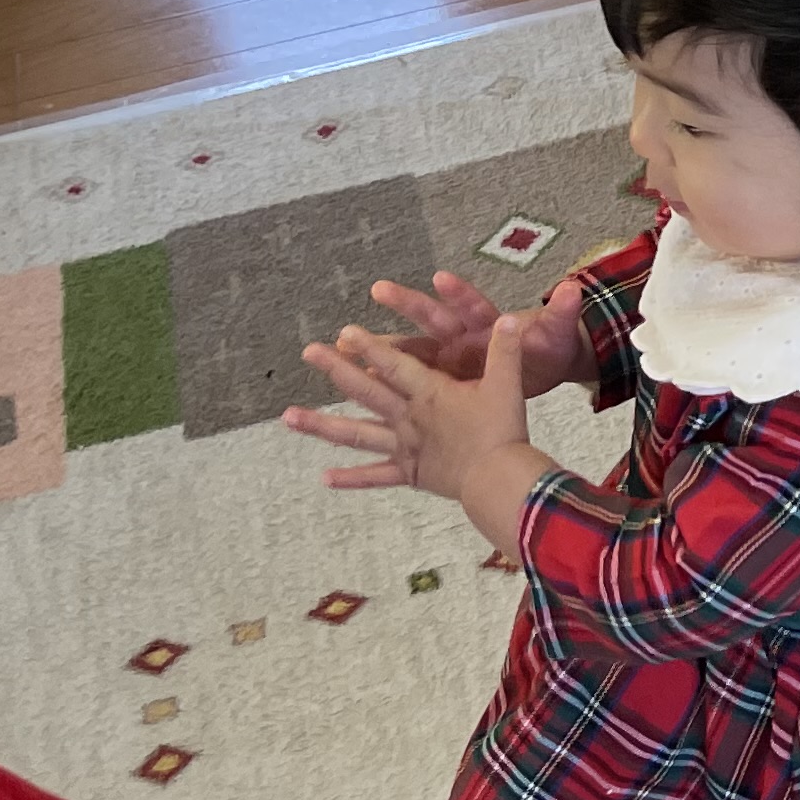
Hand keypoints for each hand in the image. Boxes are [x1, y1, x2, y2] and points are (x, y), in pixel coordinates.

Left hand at [283, 313, 555, 559]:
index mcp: (430, 393)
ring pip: (356, 434)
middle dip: (337, 370)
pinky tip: (325, 478)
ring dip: (320, 425)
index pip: (395, 364)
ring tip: (288, 418)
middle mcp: (408, 417)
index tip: (345, 331)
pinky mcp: (409, 473)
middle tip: (309, 352)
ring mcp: (404, 447)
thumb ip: (505, 351)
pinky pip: (375, 476)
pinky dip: (351, 479)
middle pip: (366, 391)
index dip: (370, 347)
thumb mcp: (507, 386)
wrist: (498, 479)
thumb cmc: (502, 431)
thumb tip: (511, 319)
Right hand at [347, 269, 586, 398]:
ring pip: (411, 351)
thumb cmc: (547, 346)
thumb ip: (562, 314)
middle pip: (432, 319)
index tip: (441, 278)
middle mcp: (462, 337)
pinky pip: (410, 383)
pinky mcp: (442, 384)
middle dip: (407, 304)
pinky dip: (387, 385)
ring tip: (346, 342)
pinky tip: (358, 388)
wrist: (542, 366)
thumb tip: (575, 287)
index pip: (473, 305)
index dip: (459, 293)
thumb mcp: (557, 334)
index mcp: (488, 323)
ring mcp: (448, 359)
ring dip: (382, 347)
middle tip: (379, 288)